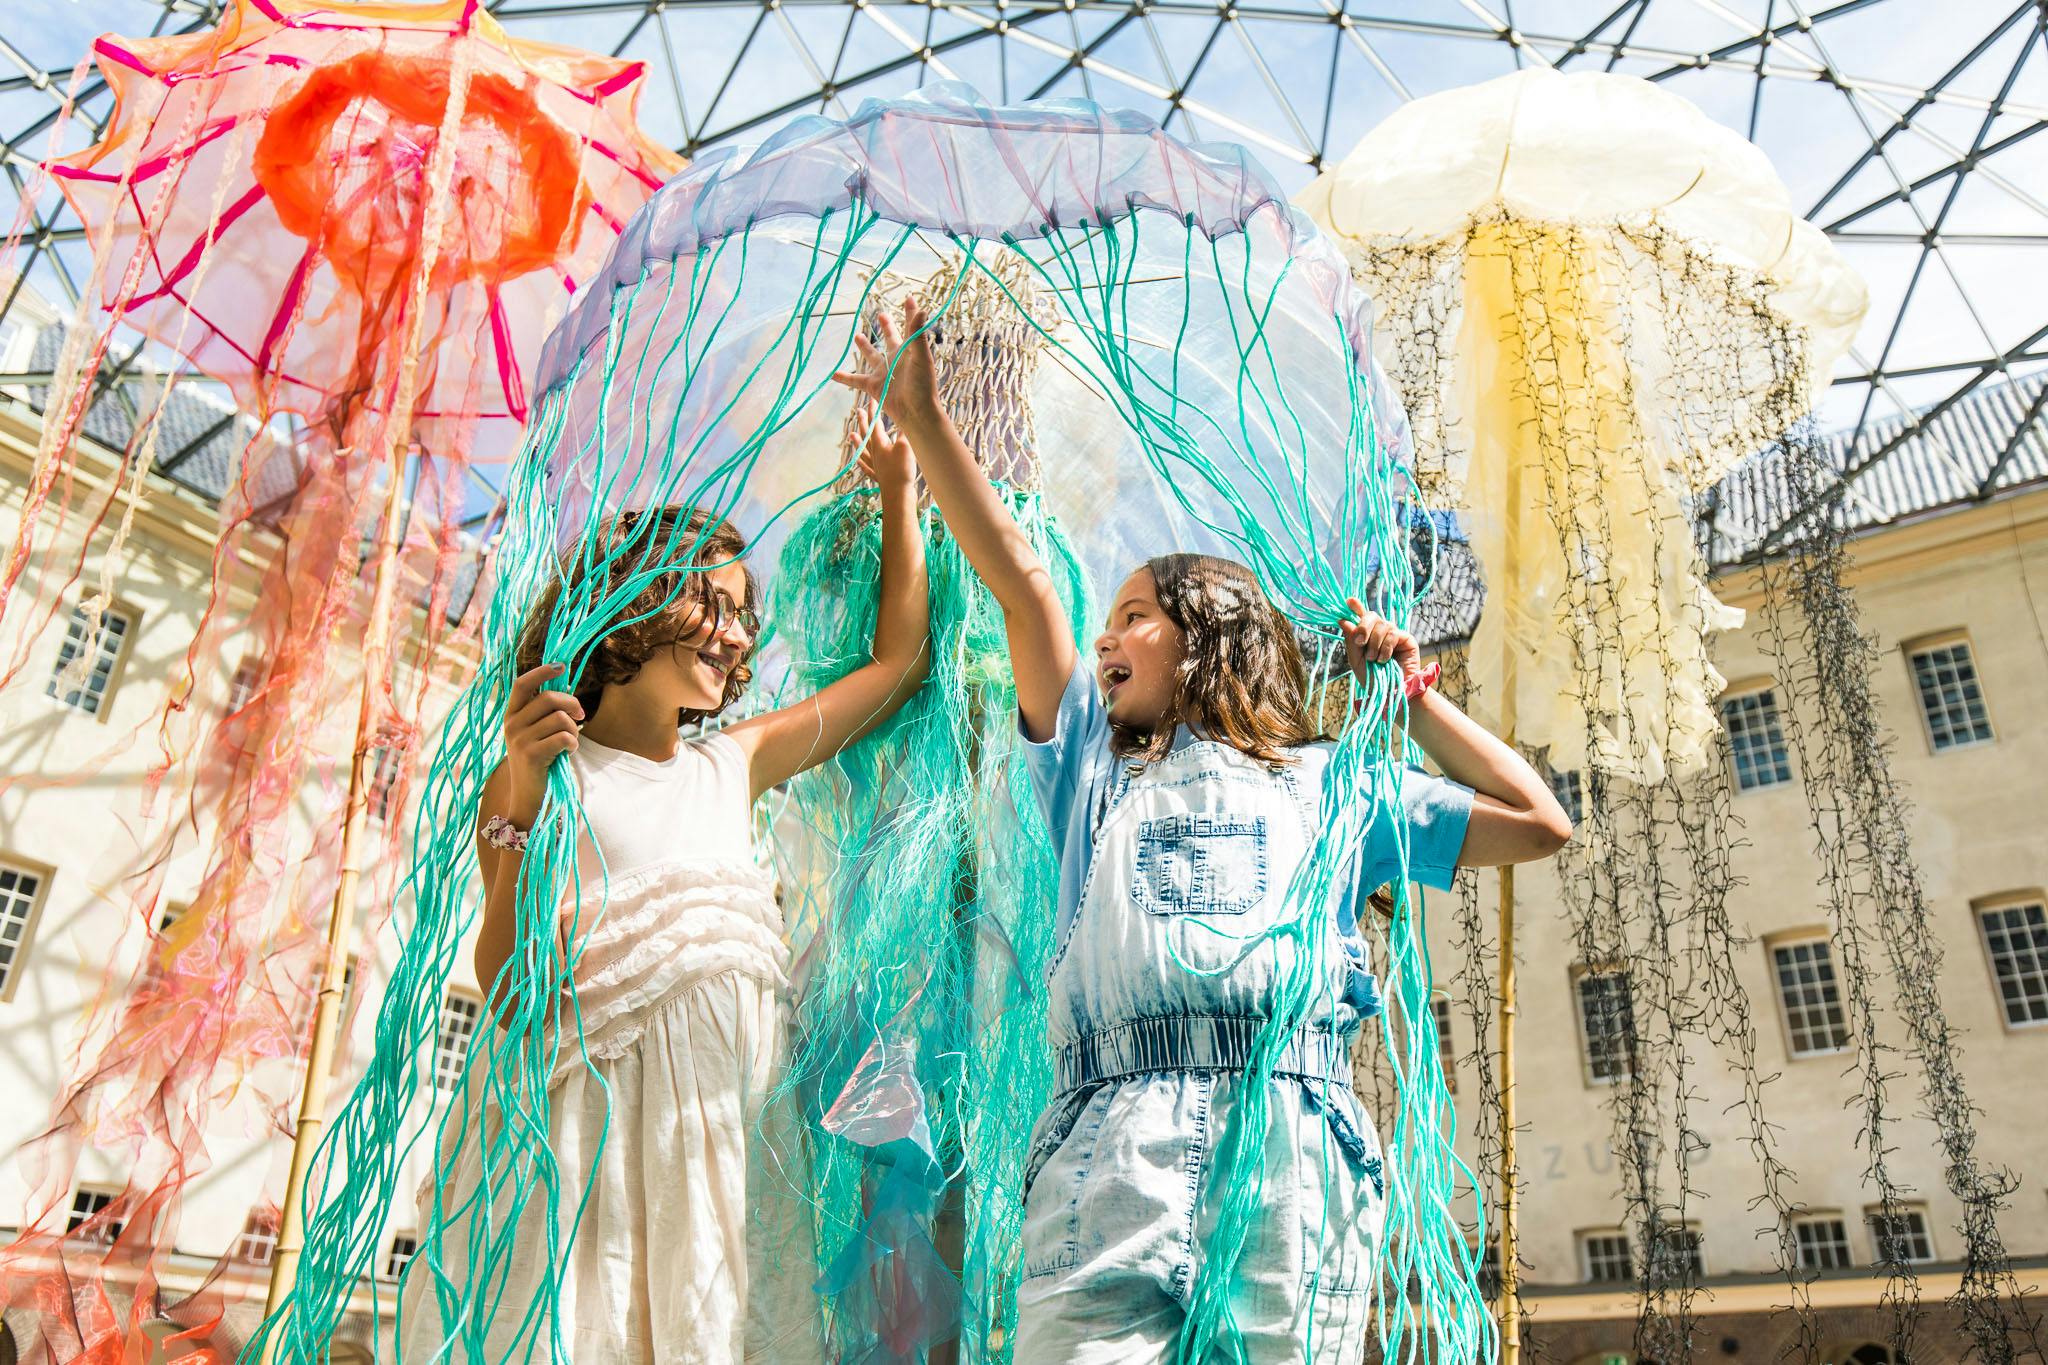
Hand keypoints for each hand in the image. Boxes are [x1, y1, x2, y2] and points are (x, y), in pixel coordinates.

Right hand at [503, 662, 582, 812]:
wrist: (528, 797)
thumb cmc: (539, 761)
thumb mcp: (535, 733)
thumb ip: (543, 713)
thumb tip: (566, 691)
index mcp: (511, 715)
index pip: (522, 684)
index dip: (542, 671)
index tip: (561, 666)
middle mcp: (510, 724)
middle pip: (549, 698)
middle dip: (572, 704)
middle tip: (581, 716)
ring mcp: (518, 739)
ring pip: (560, 718)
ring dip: (574, 729)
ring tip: (571, 741)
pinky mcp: (530, 754)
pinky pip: (564, 737)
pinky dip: (573, 743)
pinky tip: (569, 752)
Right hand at [831, 298, 937, 428]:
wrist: (916, 412)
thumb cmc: (922, 385)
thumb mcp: (920, 356)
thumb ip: (917, 333)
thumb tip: (922, 309)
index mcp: (908, 350)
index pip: (909, 327)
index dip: (909, 312)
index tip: (908, 298)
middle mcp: (896, 359)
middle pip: (889, 339)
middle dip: (886, 327)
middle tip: (881, 315)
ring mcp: (884, 372)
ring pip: (871, 356)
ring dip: (864, 347)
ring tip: (857, 337)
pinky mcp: (874, 386)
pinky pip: (855, 380)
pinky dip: (844, 377)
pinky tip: (832, 374)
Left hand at [853, 396, 914, 490]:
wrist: (898, 495)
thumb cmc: (901, 470)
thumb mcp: (906, 446)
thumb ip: (904, 432)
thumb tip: (906, 417)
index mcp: (880, 444)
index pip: (875, 423)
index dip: (874, 411)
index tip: (872, 399)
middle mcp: (875, 454)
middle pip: (867, 435)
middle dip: (864, 422)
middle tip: (859, 411)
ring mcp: (876, 466)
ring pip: (864, 450)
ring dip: (858, 441)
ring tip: (851, 434)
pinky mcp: (880, 477)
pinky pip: (867, 467)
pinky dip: (862, 462)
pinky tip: (858, 460)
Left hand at [1341, 597, 1419, 687]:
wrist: (1392, 694)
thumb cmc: (1374, 680)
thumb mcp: (1356, 661)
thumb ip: (1351, 641)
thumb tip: (1343, 620)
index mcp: (1367, 636)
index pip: (1362, 616)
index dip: (1356, 606)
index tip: (1349, 601)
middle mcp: (1381, 632)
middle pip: (1371, 615)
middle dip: (1363, 627)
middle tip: (1360, 643)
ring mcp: (1394, 634)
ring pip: (1382, 625)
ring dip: (1374, 643)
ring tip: (1374, 660)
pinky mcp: (1407, 639)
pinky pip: (1393, 634)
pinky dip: (1385, 647)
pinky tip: (1385, 660)